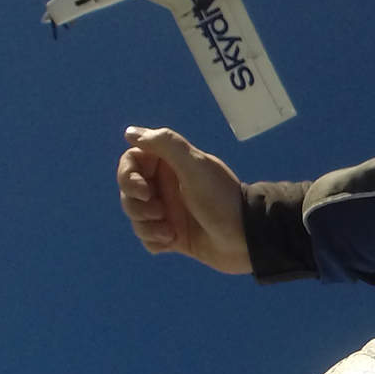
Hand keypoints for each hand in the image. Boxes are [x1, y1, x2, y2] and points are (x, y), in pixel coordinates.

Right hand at [117, 126, 250, 272]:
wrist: (246, 240)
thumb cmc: (222, 199)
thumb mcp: (195, 166)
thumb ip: (166, 144)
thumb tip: (130, 132)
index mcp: (172, 164)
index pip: (131, 162)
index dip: (128, 175)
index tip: (142, 188)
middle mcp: (167, 185)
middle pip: (128, 190)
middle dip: (137, 205)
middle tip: (159, 211)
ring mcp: (169, 211)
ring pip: (135, 215)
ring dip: (146, 225)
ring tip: (169, 232)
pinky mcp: (172, 235)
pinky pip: (146, 237)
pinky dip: (154, 240)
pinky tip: (173, 241)